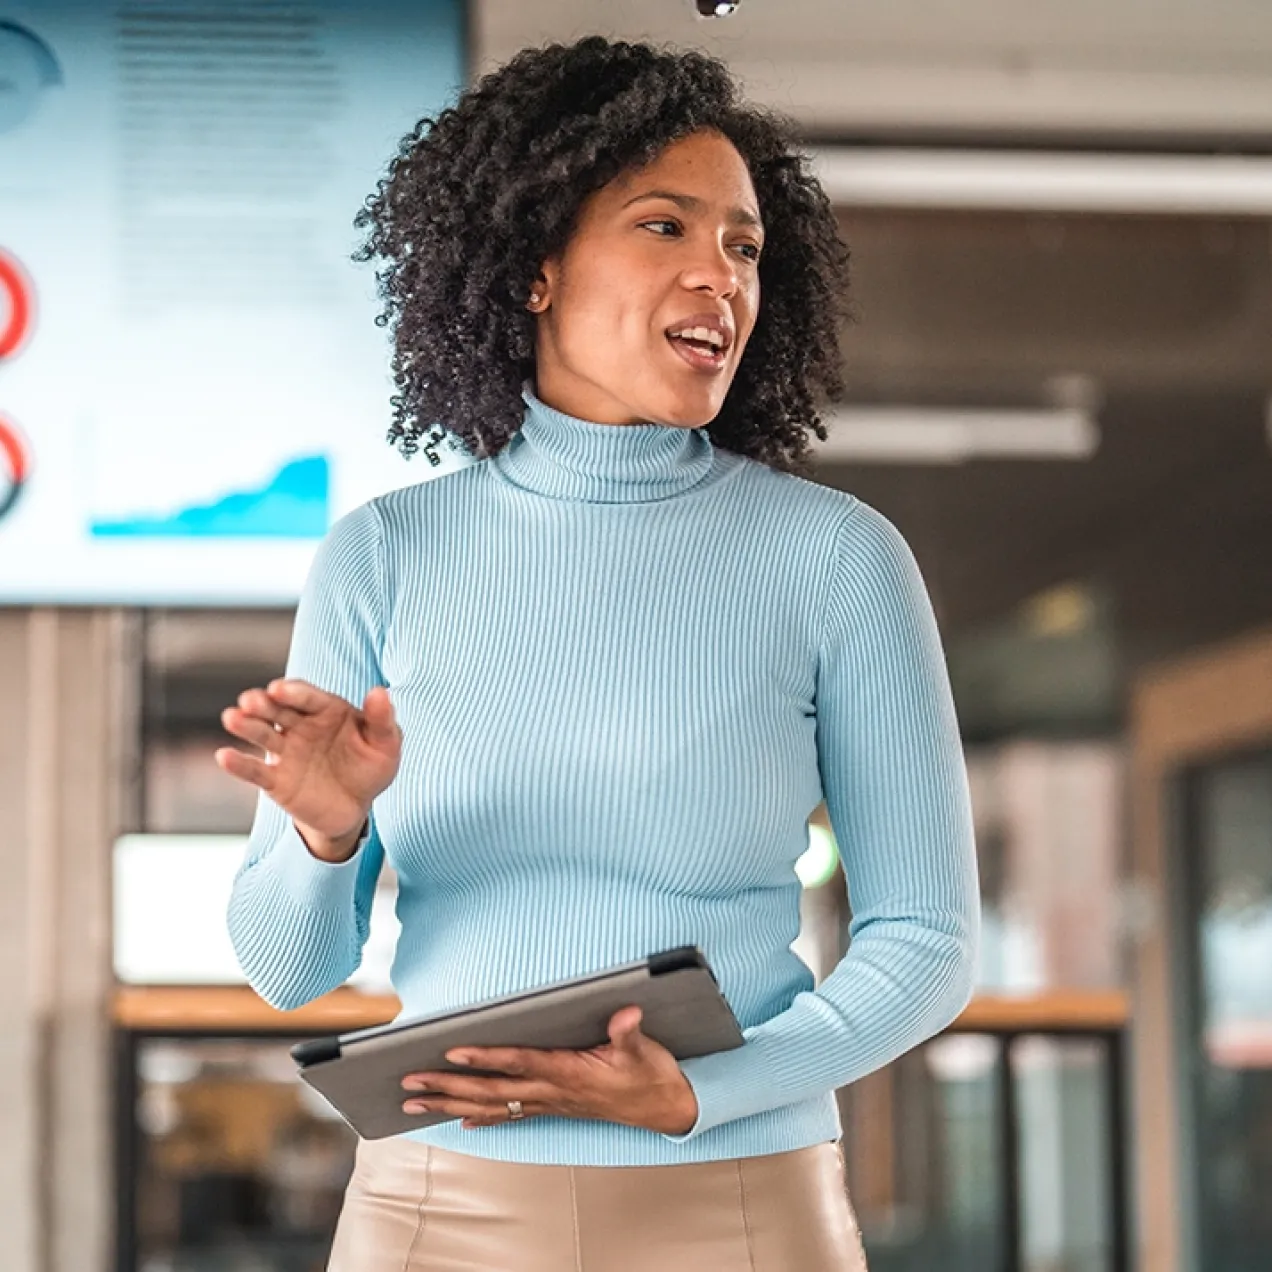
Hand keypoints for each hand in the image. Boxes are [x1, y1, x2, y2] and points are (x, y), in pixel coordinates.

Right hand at [214, 679, 401, 860]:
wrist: (356, 808)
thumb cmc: (371, 767)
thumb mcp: (386, 745)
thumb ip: (382, 719)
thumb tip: (380, 691)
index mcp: (327, 710)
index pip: (307, 696)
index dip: (294, 692)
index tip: (279, 689)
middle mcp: (301, 726)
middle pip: (278, 710)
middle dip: (263, 704)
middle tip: (249, 701)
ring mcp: (286, 752)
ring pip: (262, 734)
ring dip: (246, 726)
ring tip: (232, 718)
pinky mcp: (276, 780)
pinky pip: (256, 771)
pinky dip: (240, 764)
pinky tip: (224, 756)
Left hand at [400, 1007, 698, 1135]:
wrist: (667, 1107)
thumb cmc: (652, 1075)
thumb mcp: (645, 1050)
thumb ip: (629, 1033)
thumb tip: (625, 1015)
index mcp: (569, 1072)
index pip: (518, 1063)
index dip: (486, 1058)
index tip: (452, 1051)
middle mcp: (553, 1091)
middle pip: (490, 1089)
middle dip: (448, 1085)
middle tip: (409, 1081)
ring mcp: (551, 1102)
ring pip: (491, 1105)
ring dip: (451, 1104)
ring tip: (415, 1101)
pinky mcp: (555, 1106)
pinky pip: (510, 1114)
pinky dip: (481, 1117)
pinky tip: (460, 1121)